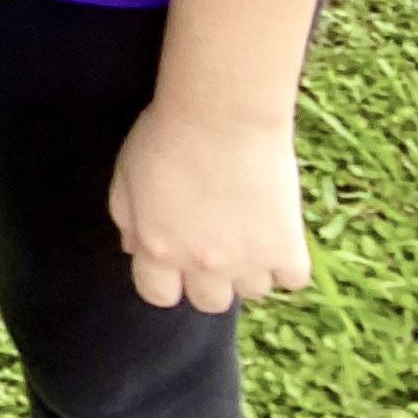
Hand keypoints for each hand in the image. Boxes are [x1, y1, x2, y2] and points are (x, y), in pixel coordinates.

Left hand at [107, 100, 312, 310]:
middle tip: (214, 244)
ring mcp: (247, 261)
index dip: (165, 280)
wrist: (222, 114)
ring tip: (246, 230)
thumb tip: (134, 249)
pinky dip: (287, 262)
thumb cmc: (168, 135)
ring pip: (252, 292)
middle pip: (208, 302)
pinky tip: (277, 234)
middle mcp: (201, 264)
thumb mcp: (125, 175)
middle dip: (208, 279)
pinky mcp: (287, 247)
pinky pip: (293, 279)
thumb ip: (127, 218)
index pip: (157, 296)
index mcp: (158, 249)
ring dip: (249, 269)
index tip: (174, 259)